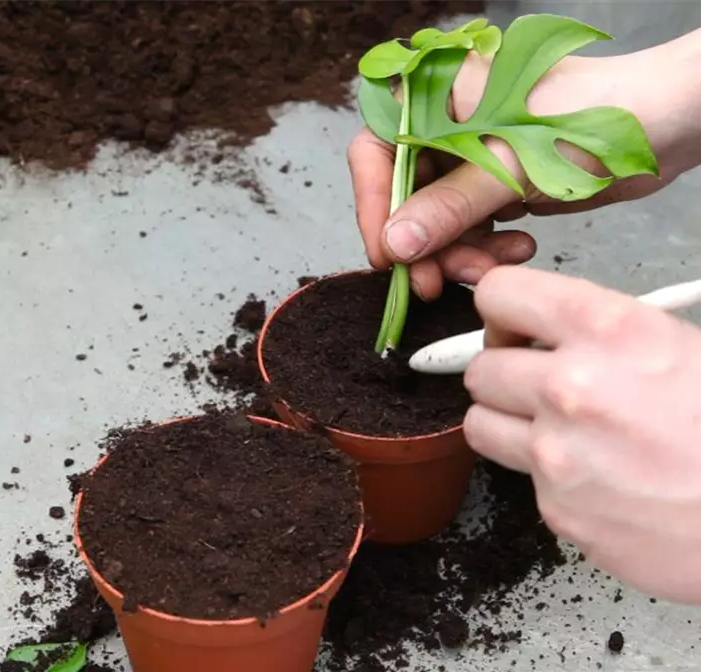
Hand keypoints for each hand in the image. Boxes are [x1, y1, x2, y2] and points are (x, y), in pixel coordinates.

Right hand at [348, 45, 687, 299]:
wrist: (669, 121)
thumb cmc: (599, 112)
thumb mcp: (511, 164)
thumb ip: (448, 207)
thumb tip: (397, 243)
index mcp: (437, 94)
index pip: (376, 152)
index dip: (375, 206)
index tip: (388, 254)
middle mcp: (448, 121)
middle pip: (406, 192)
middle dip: (425, 242)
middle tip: (436, 282)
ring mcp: (472, 153)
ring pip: (438, 216)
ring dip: (459, 251)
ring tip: (490, 266)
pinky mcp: (497, 179)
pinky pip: (470, 223)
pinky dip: (486, 245)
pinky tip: (516, 248)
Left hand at [464, 266, 700, 602]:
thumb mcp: (684, 345)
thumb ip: (606, 330)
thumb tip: (549, 327)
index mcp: (611, 329)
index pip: (501, 294)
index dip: (504, 312)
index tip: (517, 327)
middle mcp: (572, 386)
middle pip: (480, 367)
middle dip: (506, 374)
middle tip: (540, 384)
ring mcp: (558, 453)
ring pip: (481, 424)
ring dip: (509, 424)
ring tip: (558, 430)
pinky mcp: (558, 510)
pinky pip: (523, 480)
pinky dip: (550, 478)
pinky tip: (600, 477)